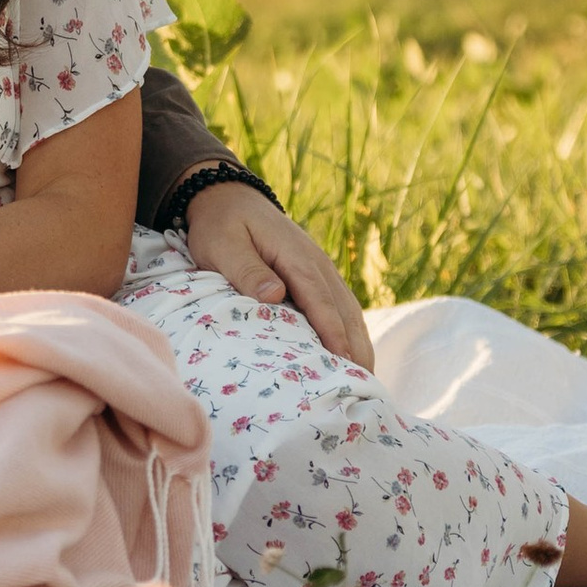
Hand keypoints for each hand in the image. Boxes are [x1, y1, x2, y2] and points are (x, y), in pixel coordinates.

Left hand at [180, 183, 374, 371]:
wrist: (228, 197)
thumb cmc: (221, 225)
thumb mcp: (222, 245)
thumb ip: (247, 270)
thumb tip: (275, 295)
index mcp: (297, 258)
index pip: (321, 302)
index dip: (334, 334)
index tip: (345, 364)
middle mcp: (318, 264)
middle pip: (345, 311)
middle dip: (357, 348)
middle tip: (364, 388)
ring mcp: (321, 269)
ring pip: (349, 311)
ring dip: (359, 343)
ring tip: (365, 381)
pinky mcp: (317, 276)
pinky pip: (341, 306)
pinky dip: (351, 332)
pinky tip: (353, 356)